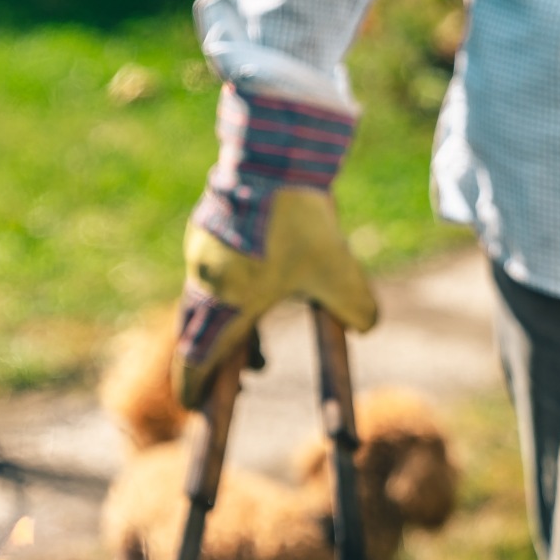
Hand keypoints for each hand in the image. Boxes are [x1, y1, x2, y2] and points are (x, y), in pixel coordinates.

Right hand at [174, 89, 377, 406]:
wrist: (275, 151)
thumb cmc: (302, 217)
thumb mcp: (338, 268)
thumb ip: (356, 306)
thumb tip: (366, 325)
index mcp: (227, 301)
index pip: (197, 358)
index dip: (195, 387)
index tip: (193, 408)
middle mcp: (205, 278)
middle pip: (197, 331)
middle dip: (214, 363)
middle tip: (230, 385)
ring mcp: (202, 246)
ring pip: (208, 299)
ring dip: (229, 327)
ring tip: (259, 354)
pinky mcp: (210, 220)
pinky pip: (215, 268)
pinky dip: (232, 291)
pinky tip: (261, 285)